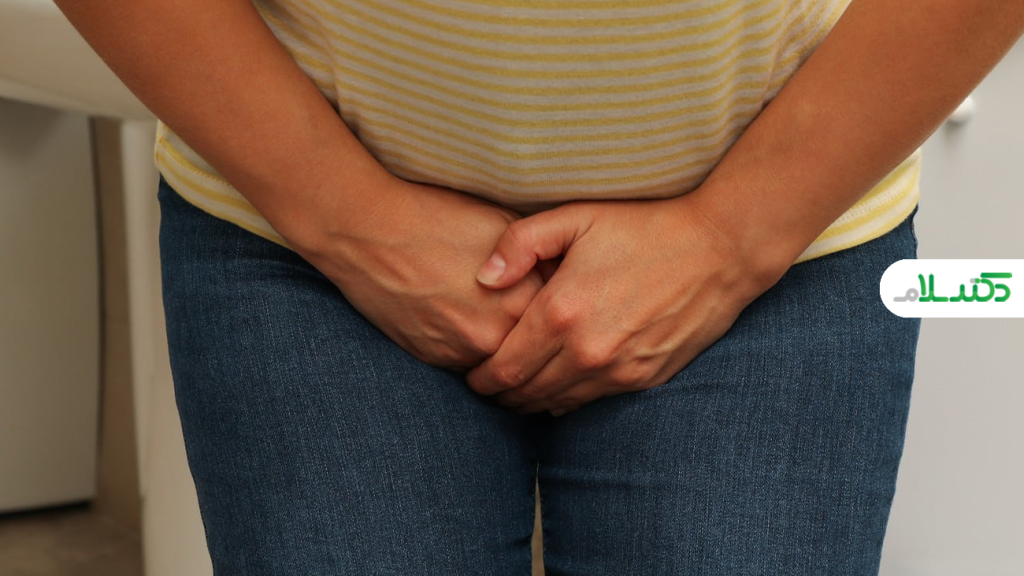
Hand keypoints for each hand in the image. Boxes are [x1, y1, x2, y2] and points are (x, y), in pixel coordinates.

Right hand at [295, 176, 544, 369]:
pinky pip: (471, 367)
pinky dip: (476, 353)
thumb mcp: (503, 225)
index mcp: (523, 295)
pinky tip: (468, 325)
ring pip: (505, 363)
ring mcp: (465, 351)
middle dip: (540, 335)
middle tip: (536, 320)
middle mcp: (498, 332)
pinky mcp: (436, 360)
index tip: (560, 299)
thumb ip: (538, 258)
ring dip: (507, 349)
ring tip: (496, 320)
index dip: (561, 305)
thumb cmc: (436, 217)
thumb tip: (564, 279)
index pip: (562, 316)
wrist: (369, 231)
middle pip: (537, 347)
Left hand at [465, 195, 774, 413]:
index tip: (470, 373)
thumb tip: (483, 278)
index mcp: (561, 313)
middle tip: (487, 383)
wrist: (719, 250)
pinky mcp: (643, 380)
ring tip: (517, 387)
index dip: (479, 378)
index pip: (502, 370)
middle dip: (499, 394)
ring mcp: (617, 371)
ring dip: (530, 401)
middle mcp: (586, 352)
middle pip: (524, 395)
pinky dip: (566, 398)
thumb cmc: (644, 227)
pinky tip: (558, 383)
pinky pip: (590, 403)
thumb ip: (520, 244)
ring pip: (555, 405)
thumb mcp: (576, 218)